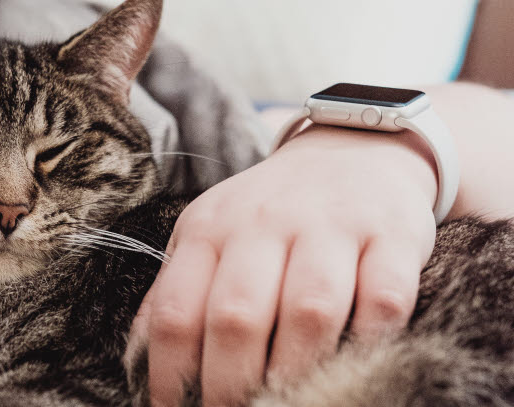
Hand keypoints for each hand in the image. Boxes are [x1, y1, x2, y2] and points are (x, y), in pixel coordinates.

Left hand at [126, 124, 438, 405]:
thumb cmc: (270, 210)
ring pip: (309, 311)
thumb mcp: (210, 233)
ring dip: (298, 371)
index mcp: (209, 229)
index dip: (170, 373)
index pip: (176, 311)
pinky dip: (370, 341)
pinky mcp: (391, 235)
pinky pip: (382, 299)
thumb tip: (141, 357)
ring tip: (288, 400)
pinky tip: (354, 360)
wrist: (351, 150)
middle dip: (230, 383)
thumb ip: (177, 289)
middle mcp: (264, 222)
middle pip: (237, 317)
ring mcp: (330, 226)